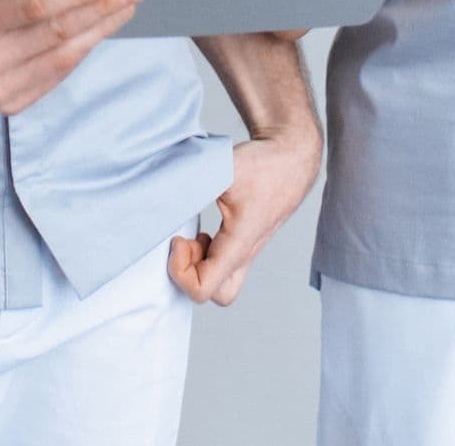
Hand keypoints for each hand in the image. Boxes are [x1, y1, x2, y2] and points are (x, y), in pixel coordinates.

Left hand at [168, 127, 321, 305]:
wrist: (292, 158)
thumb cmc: (264, 164)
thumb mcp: (224, 167)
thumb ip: (193, 181)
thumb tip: (161, 190)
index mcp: (240, 243)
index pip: (204, 288)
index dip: (180, 271)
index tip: (179, 239)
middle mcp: (246, 253)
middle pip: (218, 295)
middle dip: (192, 274)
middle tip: (187, 243)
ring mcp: (248, 250)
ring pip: (222, 283)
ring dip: (199, 265)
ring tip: (194, 236)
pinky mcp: (246, 242)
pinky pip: (223, 266)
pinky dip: (206, 256)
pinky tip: (205, 232)